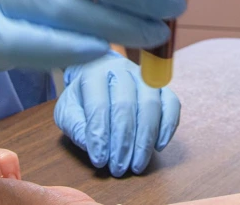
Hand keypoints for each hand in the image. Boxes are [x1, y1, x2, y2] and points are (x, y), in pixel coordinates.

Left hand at [55, 51, 180, 175]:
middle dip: (123, 142)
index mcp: (94, 73)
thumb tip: (90, 144)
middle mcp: (121, 70)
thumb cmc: (83, 96)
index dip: (100, 136)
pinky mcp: (161, 86)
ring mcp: (144, 76)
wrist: (100, 73)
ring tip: (137, 165)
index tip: (99, 160)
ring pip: (150, 105)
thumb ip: (75, 125)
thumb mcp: (68, 109)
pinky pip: (171, 104)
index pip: (98, 106)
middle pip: (126, 106)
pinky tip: (158, 147)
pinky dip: (167, 127)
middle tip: (118, 168)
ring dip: (145, 140)